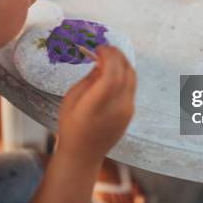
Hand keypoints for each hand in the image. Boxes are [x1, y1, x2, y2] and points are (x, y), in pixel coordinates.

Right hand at [58, 46, 135, 164]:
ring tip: (109, 56)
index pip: (112, 75)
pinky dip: (125, 74)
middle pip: (126, 73)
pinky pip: (131, 87)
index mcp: (97, 106)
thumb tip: (101, 62)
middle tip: (106, 48)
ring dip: (123, 63)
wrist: (83, 154)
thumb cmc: (71, 126)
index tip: (99, 49)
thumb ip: (89, 79)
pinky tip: (113, 71)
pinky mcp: (130, 112)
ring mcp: (126, 111)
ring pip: (132, 78)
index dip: (108, 57)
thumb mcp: (71, 99)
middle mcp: (116, 108)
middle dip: (117, 55)